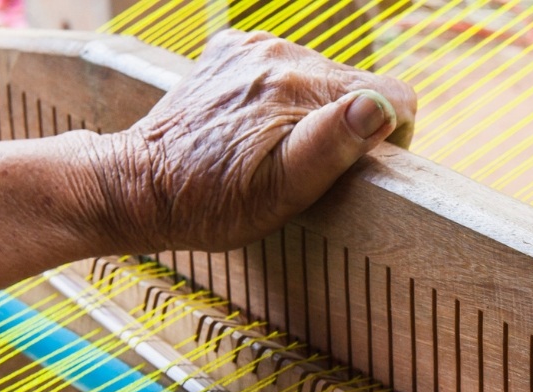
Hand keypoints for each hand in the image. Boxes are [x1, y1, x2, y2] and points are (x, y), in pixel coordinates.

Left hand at [86, 30, 417, 252]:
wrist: (138, 185)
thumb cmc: (211, 204)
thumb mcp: (280, 194)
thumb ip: (331, 147)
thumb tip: (376, 108)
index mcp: (301, 88)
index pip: (394, 96)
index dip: (389, 138)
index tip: (355, 168)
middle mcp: (280, 53)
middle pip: (357, 85)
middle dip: (347, 127)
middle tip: (306, 169)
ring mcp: (252, 46)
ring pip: (322, 76)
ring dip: (314, 113)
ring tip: (275, 151)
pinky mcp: (232, 50)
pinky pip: (285, 67)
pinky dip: (282, 97)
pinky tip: (253, 128)